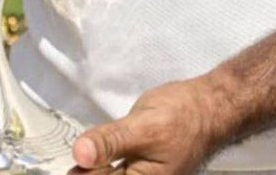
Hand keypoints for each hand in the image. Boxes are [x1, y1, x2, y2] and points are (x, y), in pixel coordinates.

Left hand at [72, 79, 219, 174]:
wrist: (208, 106)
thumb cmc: (181, 117)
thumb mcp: (142, 127)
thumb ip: (109, 142)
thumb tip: (78, 155)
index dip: (80, 172)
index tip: (67, 165)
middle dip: (83, 169)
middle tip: (74, 155)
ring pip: (104, 172)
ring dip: (89, 165)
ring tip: (82, 151)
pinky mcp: (136, 165)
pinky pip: (112, 167)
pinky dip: (98, 161)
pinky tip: (90, 152)